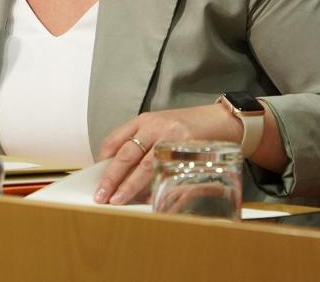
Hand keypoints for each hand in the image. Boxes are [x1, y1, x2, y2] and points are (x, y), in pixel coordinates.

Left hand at [93, 104, 241, 204]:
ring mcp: (171, 139)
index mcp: (145, 120)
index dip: (103, 159)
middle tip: (101, 194)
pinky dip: (155, 189)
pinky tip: (148, 199)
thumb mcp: (160, 126)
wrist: (223, 121)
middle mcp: (156, 127)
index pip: (116, 139)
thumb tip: (121, 170)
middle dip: (111, 177)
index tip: (96, 176)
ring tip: (117, 200)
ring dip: (129, 186)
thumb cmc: (189, 126)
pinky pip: (166, 174)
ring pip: (144, 166)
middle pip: (126, 154)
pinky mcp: (187, 152)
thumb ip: (141, 142)